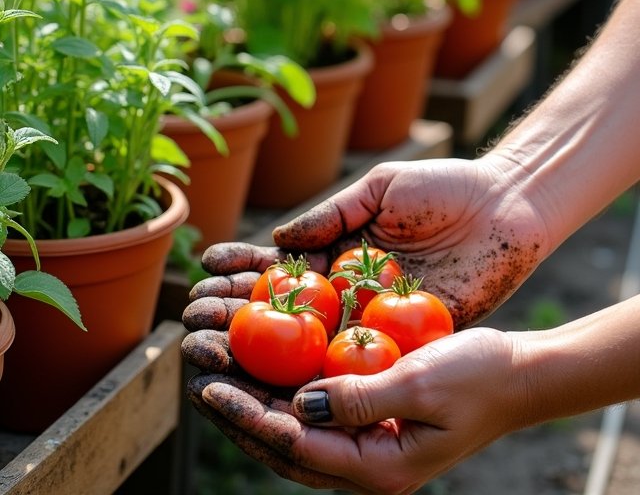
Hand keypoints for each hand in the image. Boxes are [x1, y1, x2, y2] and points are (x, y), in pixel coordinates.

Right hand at [183, 153, 548, 344]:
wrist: (508, 206)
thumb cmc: (445, 187)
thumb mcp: (380, 189)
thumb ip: (331, 215)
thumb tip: (276, 240)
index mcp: (340, 252)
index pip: (279, 266)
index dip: (241, 271)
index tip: (203, 272)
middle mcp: (349, 291)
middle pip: (282, 311)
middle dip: (234, 314)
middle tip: (192, 321)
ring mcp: (374, 320)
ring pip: (309, 342)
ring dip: (259, 351)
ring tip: (213, 348)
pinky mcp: (407, 342)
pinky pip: (358, 361)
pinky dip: (318, 372)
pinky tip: (276, 378)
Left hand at [187, 327, 528, 493]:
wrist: (517, 374)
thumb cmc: (478, 377)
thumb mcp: (421, 384)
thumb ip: (361, 397)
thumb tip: (301, 404)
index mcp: (377, 467)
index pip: (295, 444)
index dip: (247, 416)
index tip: (209, 385)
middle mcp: (364, 460)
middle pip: (282, 439)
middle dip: (236, 406)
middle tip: (195, 369)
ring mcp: (366, 438)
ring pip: (292, 422)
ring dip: (252, 393)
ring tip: (214, 360)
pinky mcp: (369, 413)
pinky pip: (314, 403)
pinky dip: (284, 382)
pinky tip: (261, 356)